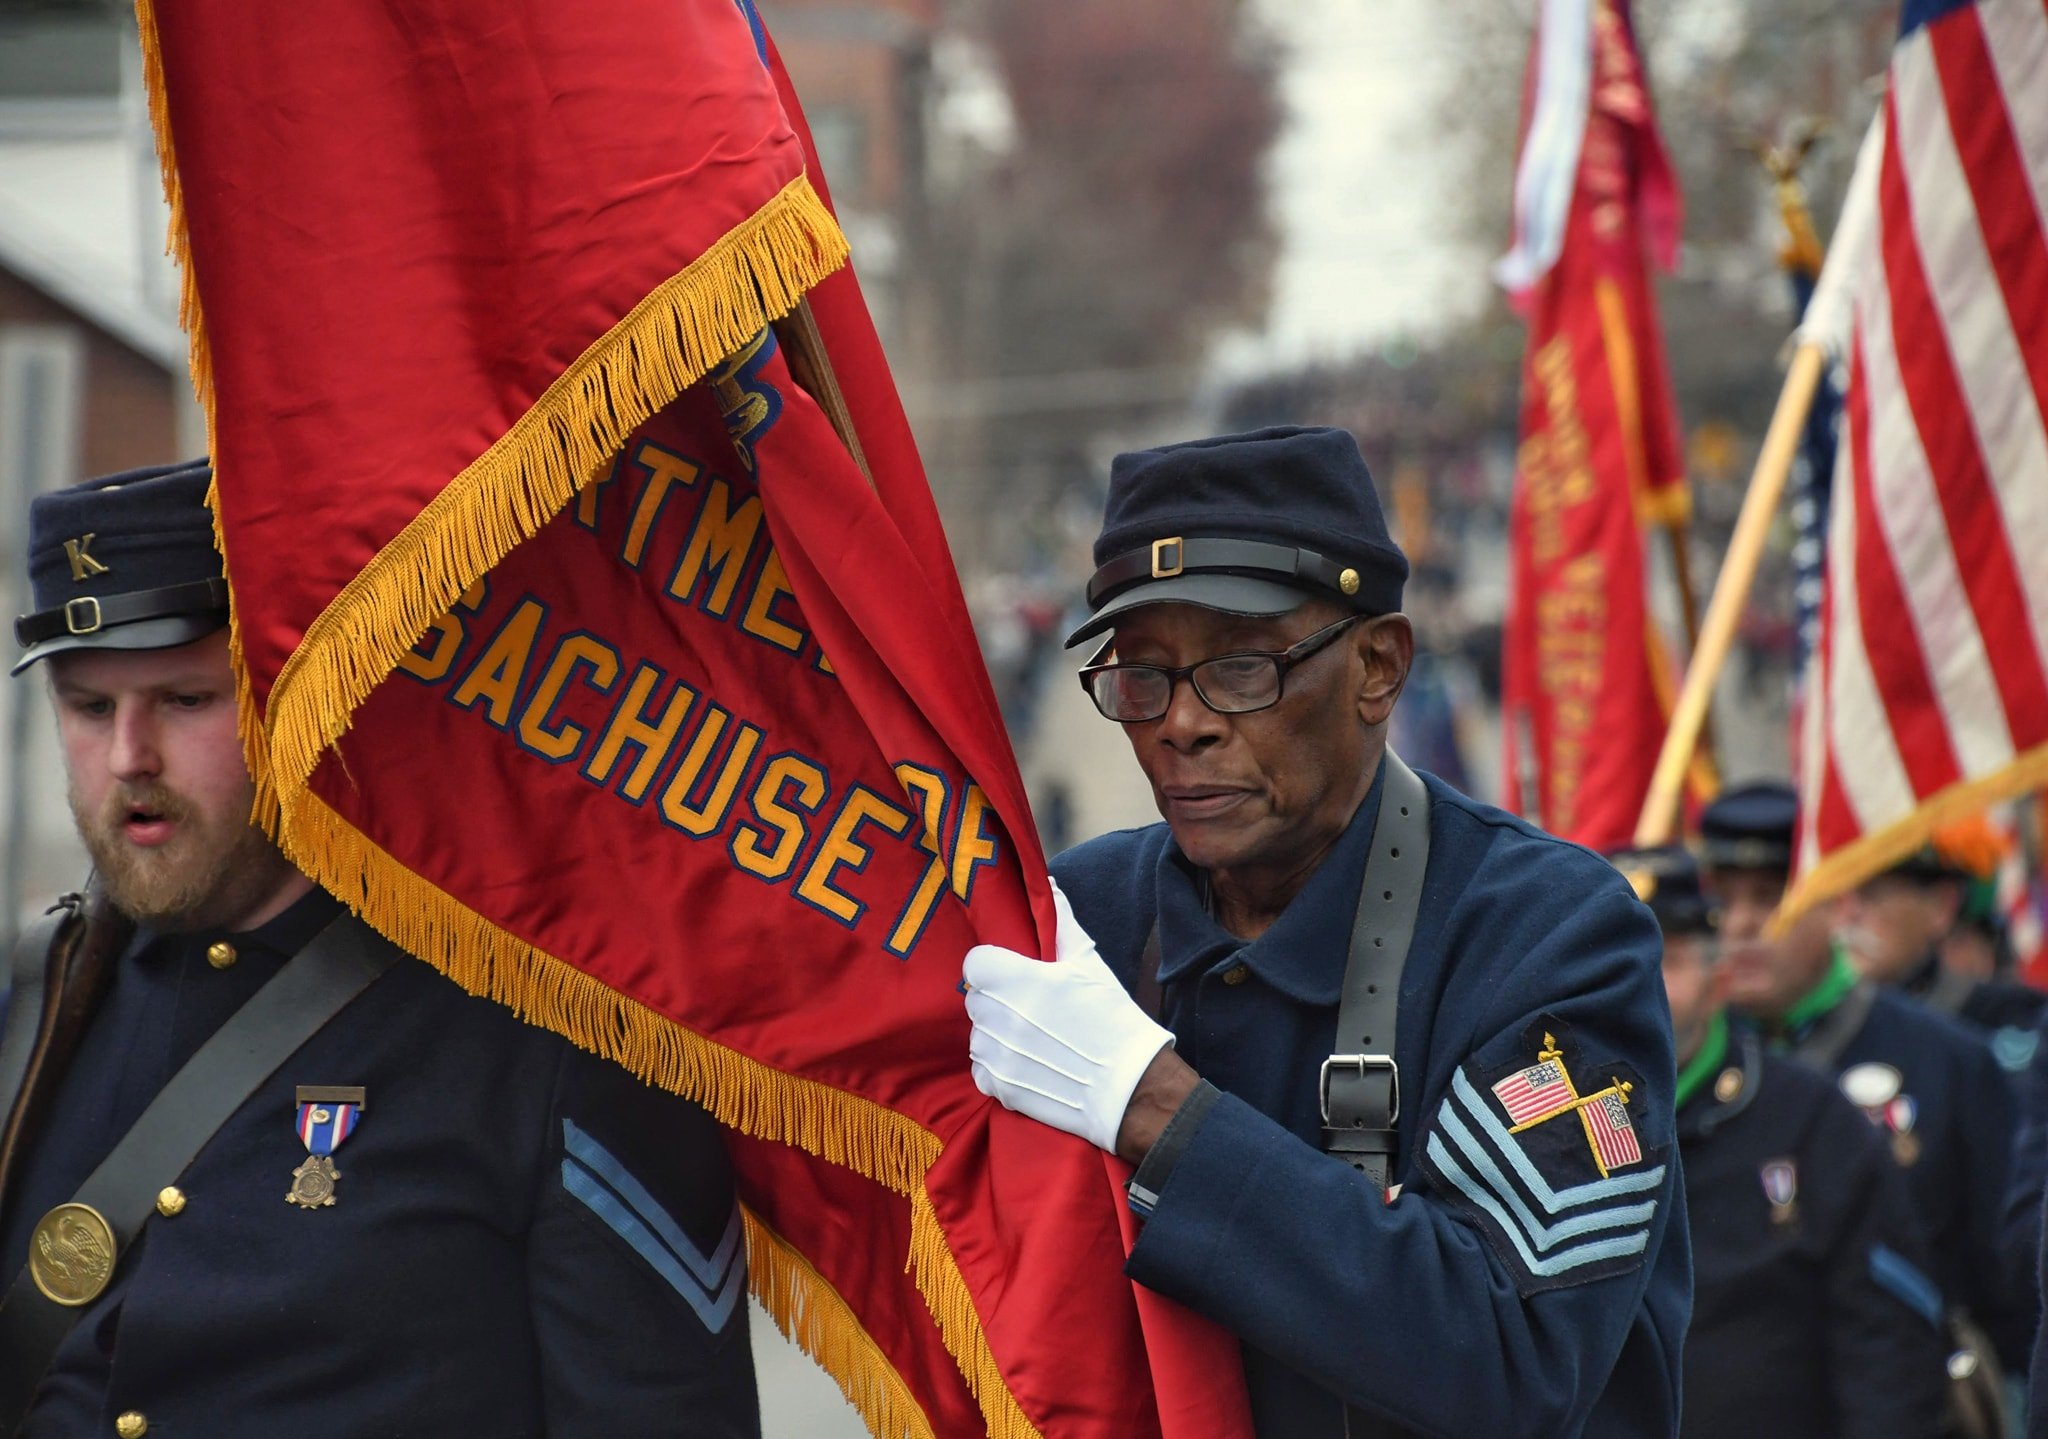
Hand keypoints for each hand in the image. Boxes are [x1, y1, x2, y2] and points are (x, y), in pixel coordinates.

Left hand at [964, 880, 1174, 1153]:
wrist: (1129, 1087)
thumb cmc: (1112, 1018)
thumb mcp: (1089, 964)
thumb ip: (1060, 923)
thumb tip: (1048, 887)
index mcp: (1021, 981)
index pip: (975, 963)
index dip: (992, 964)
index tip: (1011, 972)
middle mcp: (1003, 1018)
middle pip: (975, 997)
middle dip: (996, 997)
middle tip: (1027, 1003)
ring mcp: (998, 1056)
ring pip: (977, 1032)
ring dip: (995, 1030)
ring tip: (1030, 1034)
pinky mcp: (1000, 1088)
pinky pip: (980, 1066)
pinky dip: (997, 1063)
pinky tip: (1026, 1060)